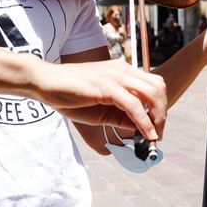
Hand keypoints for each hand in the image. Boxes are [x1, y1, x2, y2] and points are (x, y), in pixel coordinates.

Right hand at [29, 59, 166, 141]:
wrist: (44, 81)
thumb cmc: (69, 94)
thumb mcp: (101, 109)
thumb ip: (121, 116)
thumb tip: (141, 129)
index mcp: (122, 71)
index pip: (153, 85)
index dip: (160, 107)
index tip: (156, 129)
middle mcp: (123, 70)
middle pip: (158, 87)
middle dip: (162, 113)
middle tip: (157, 135)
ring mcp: (116, 76)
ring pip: (152, 94)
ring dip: (158, 117)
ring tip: (153, 137)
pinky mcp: (107, 86)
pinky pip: (134, 105)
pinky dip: (144, 122)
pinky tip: (146, 135)